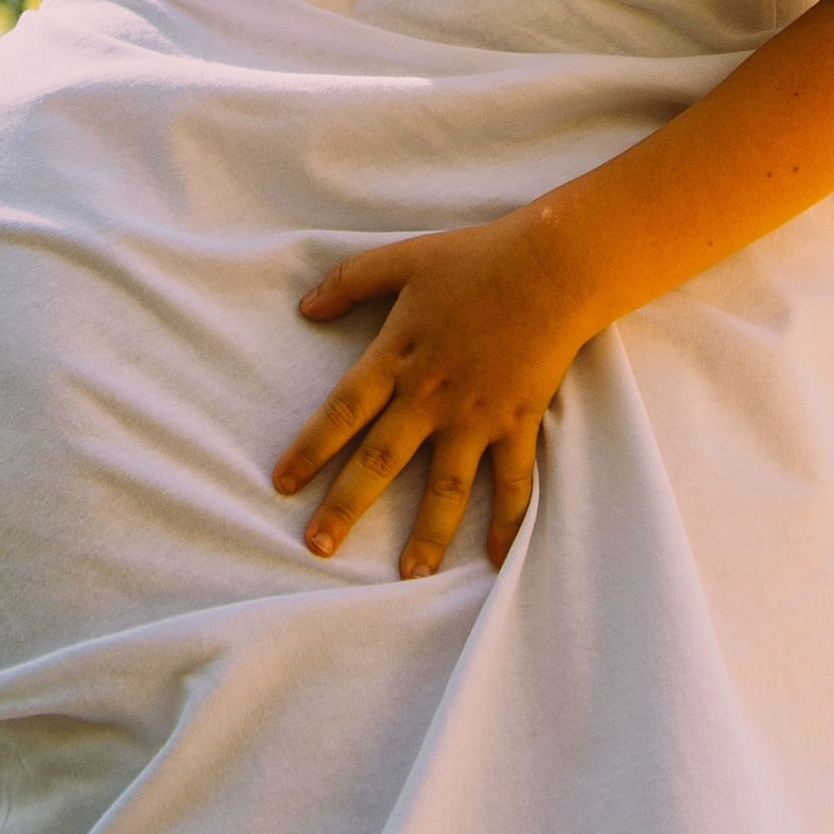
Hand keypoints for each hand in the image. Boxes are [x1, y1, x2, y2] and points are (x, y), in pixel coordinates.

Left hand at [273, 206, 604, 577]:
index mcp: (396, 357)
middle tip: (318, 548)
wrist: (551, 266)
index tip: (282, 483)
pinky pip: (512, 481)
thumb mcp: (402, 259)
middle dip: (346, 506)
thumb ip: (350, 282)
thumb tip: (305, 308)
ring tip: (409, 574)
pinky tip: (496, 556)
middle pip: (380, 460)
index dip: (310, 448)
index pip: (342, 411)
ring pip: (445, 487)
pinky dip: (507, 520)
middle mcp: (431, 396)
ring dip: (427, 534)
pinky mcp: (517, 422)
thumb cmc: (475, 258)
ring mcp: (477, 415)